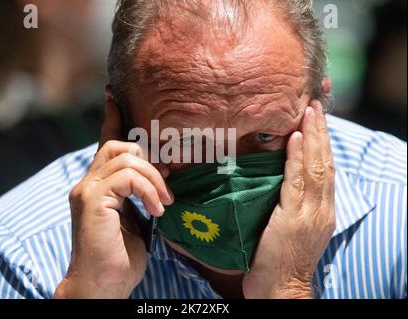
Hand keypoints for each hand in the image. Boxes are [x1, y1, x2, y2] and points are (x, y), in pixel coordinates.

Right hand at [54, 92, 172, 298]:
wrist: (102, 284)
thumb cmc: (121, 255)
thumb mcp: (136, 216)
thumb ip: (139, 192)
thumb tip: (162, 173)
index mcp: (98, 184)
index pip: (105, 141)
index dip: (112, 116)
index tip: (114, 94)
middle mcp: (87, 181)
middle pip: (121, 144)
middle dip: (152, 160)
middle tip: (167, 184)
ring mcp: (87, 189)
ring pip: (127, 156)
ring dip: (154, 178)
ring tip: (163, 203)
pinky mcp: (92, 199)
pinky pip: (127, 176)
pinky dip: (148, 190)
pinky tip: (156, 210)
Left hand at [243, 101, 335, 298]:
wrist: (282, 289)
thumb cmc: (281, 261)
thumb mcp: (291, 228)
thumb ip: (291, 205)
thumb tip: (281, 183)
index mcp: (321, 210)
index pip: (325, 169)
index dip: (323, 143)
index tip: (318, 120)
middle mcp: (321, 208)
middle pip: (324, 162)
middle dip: (321, 132)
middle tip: (316, 104)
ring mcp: (309, 213)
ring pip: (314, 167)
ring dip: (312, 137)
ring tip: (310, 111)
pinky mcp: (292, 218)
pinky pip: (296, 182)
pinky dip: (297, 158)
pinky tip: (296, 138)